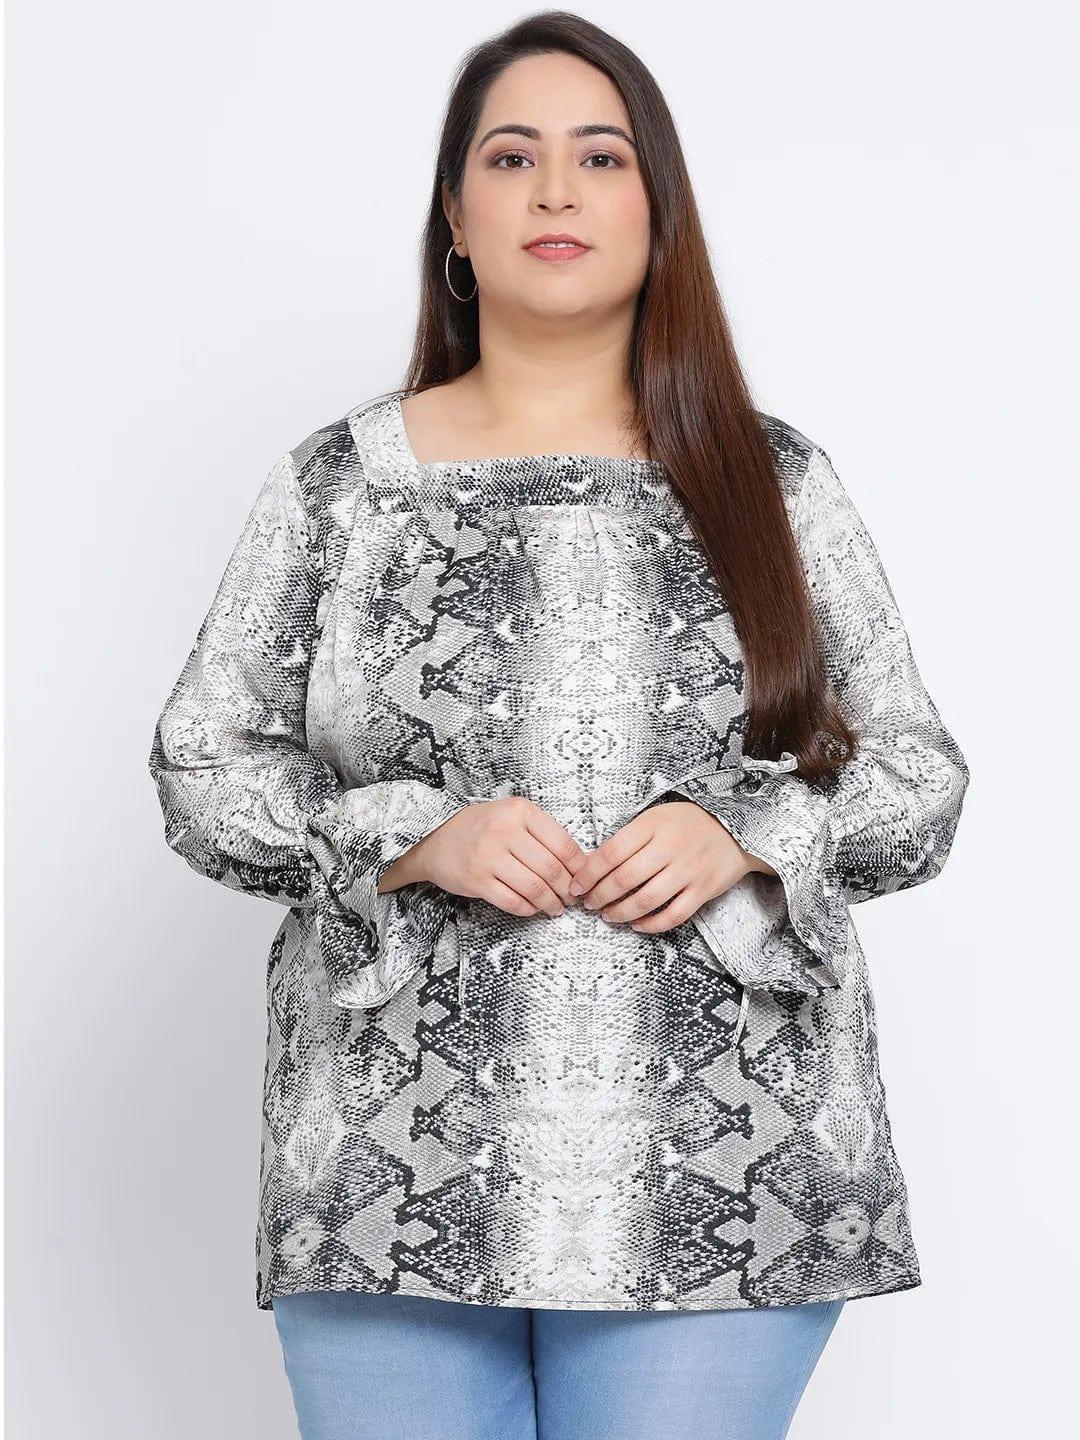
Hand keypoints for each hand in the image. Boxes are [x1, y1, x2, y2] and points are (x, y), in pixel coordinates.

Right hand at [379, 796, 587, 917]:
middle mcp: (504, 830)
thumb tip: (579, 863)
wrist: (436, 843)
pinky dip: (528, 909)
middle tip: (571, 899)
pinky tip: (532, 908)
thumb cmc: (481, 828)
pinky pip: (513, 901)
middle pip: (551, 869)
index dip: (579, 868)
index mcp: (519, 811)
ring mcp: (488, 856)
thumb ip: (542, 833)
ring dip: (550, 903)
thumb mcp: (511, 816)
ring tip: (555, 908)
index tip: (583, 879)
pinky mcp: (476, 880)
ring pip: (534, 888)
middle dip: (567, 890)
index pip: (563, 844)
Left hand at [566, 800, 776, 932]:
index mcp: (652, 825)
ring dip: (621, 912)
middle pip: (625, 879)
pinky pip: (674, 915)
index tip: (575, 887)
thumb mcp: (655, 817)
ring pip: (647, 900)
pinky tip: (637, 925)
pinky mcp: (704, 890)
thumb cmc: (687, 823)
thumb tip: (594, 865)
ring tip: (608, 916)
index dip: (588, 874)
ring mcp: (688, 870)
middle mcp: (669, 847)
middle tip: (589, 904)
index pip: (611, 853)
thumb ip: (630, 838)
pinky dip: (652, 924)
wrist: (737, 829)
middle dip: (600, 896)